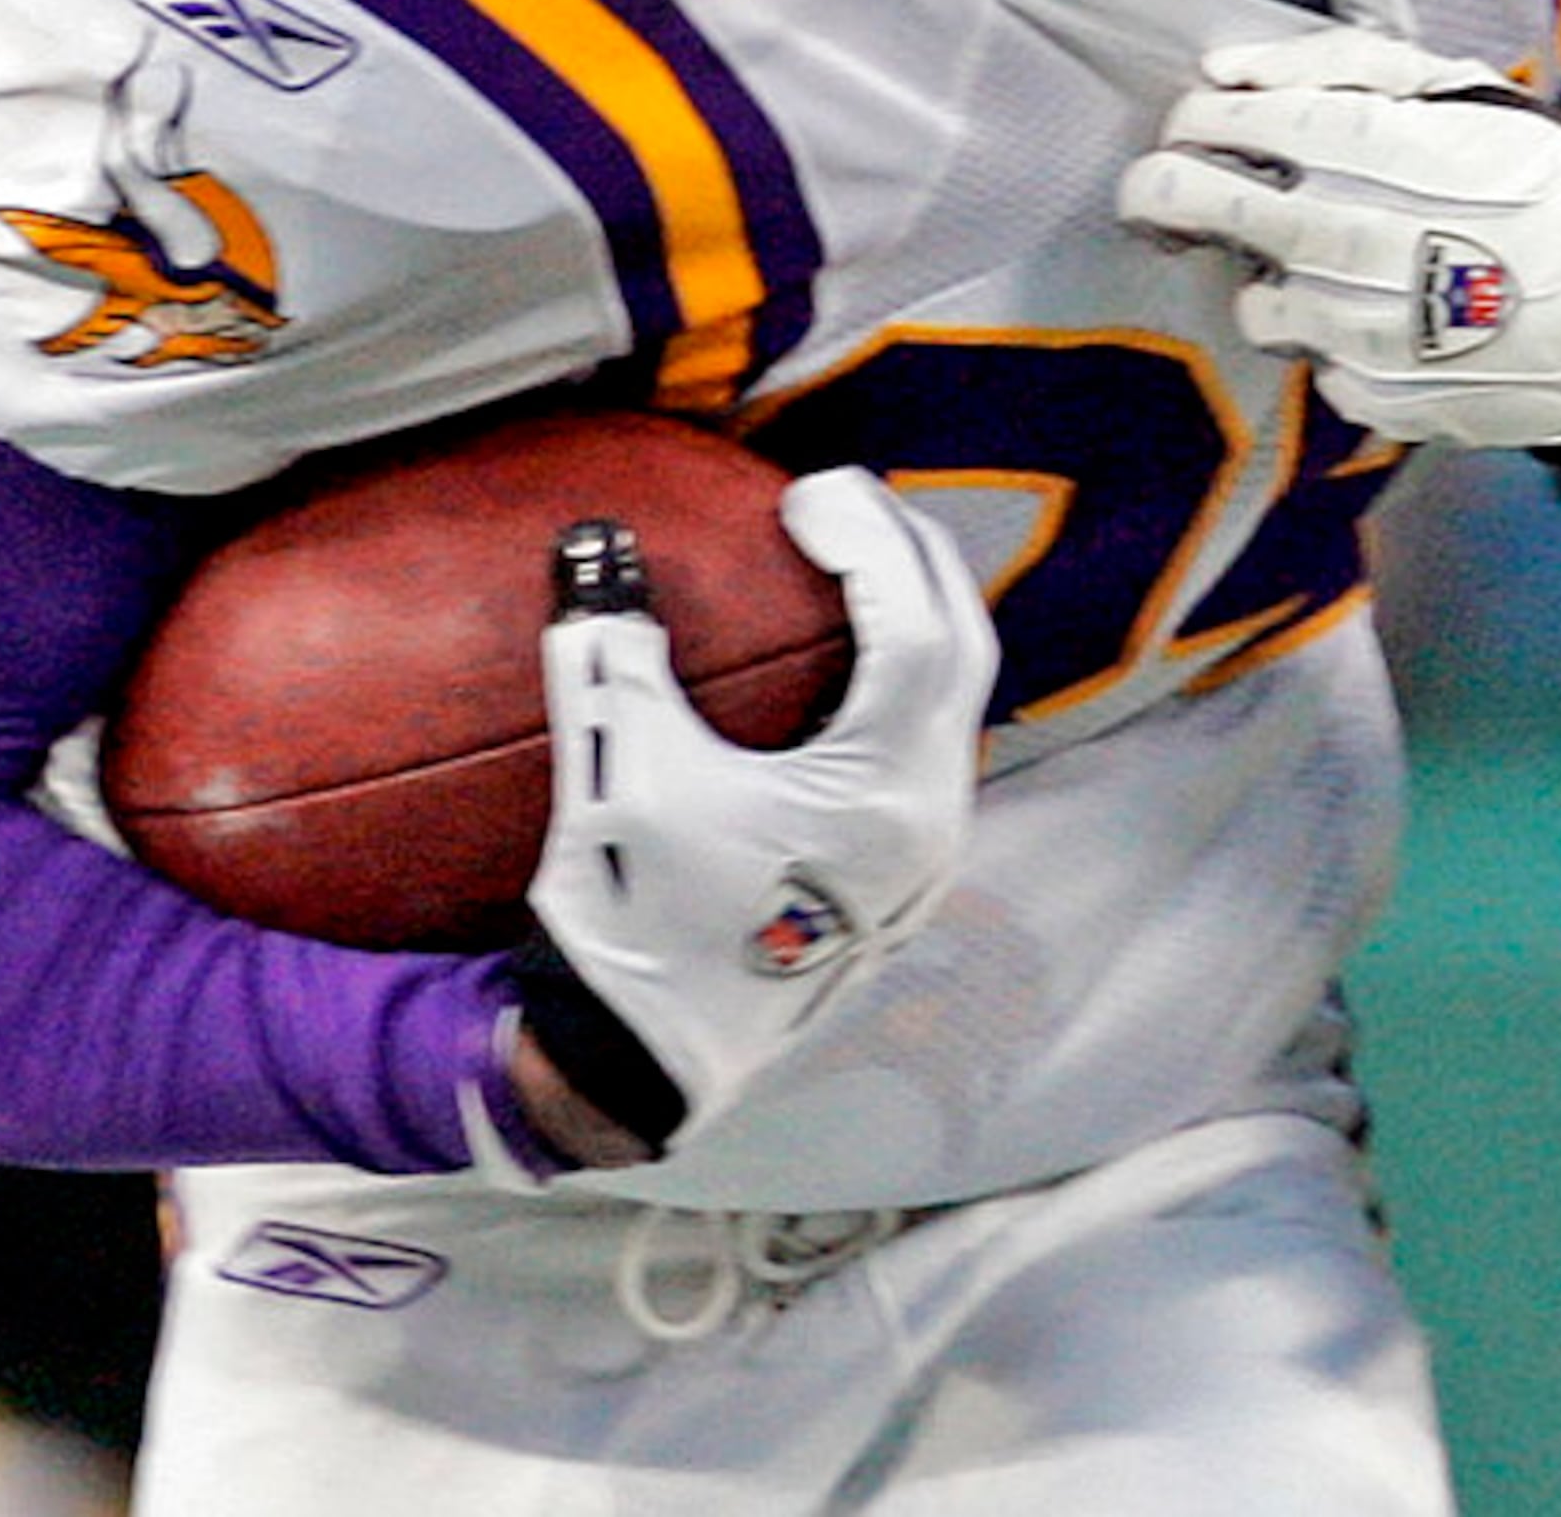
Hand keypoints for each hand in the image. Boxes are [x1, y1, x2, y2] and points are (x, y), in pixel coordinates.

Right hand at [516, 468, 995, 1153]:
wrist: (644, 1063)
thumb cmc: (639, 922)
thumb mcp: (616, 777)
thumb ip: (612, 652)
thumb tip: (596, 548)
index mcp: (884, 793)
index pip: (913, 630)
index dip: (868, 543)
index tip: (804, 496)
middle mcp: (931, 818)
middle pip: (964, 648)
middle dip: (913, 557)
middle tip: (842, 504)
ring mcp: (926, 852)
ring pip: (957, 698)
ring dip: (918, 615)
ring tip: (851, 560)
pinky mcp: (901, 873)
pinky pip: (926, 741)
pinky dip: (900, 676)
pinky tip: (839, 657)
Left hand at [1118, 27, 1560, 446]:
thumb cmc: (1544, 182)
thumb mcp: (1456, 87)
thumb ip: (1335, 64)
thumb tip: (1231, 72)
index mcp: (1358, 144)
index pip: (1209, 122)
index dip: (1194, 121)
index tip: (1209, 127)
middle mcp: (1336, 234)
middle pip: (1185, 202)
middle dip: (1168, 191)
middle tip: (1182, 195)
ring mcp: (1348, 325)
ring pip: (1252, 302)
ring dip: (1281, 282)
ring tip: (1342, 272)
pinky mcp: (1373, 395)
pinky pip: (1321, 371)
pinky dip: (1344, 350)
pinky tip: (1398, 326)